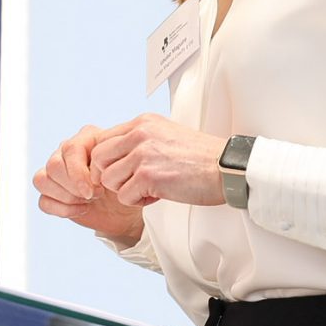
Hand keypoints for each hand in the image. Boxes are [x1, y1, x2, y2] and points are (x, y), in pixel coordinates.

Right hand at [33, 124, 146, 246]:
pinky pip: (43, 201)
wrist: (128, 206)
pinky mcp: (52, 193)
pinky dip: (62, 209)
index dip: (79, 173)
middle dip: (74, 186)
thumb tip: (93, 174)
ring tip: (88, 201)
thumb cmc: (127, 184)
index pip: (69, 149)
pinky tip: (82, 210)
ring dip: (66, 197)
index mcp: (85, 139)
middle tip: (96, 195)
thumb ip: (108, 163)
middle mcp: (66, 152)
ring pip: (42, 180)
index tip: (96, 189)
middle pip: (53, 165)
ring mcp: (56, 173)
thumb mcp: (123, 170)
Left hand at [91, 114, 225, 208]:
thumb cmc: (201, 157)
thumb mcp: (166, 135)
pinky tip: (157, 196)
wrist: (227, 167)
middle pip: (97, 159)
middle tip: (131, 183)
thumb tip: (116, 157)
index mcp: (142, 122)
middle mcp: (139, 134)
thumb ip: (140, 140)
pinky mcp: (149, 176)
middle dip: (111, 176)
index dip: (107, 161)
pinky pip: (124, 196)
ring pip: (108, 179)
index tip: (122, 172)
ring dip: (125, 190)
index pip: (102, 140)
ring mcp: (143, 154)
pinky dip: (139, 202)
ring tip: (148, 190)